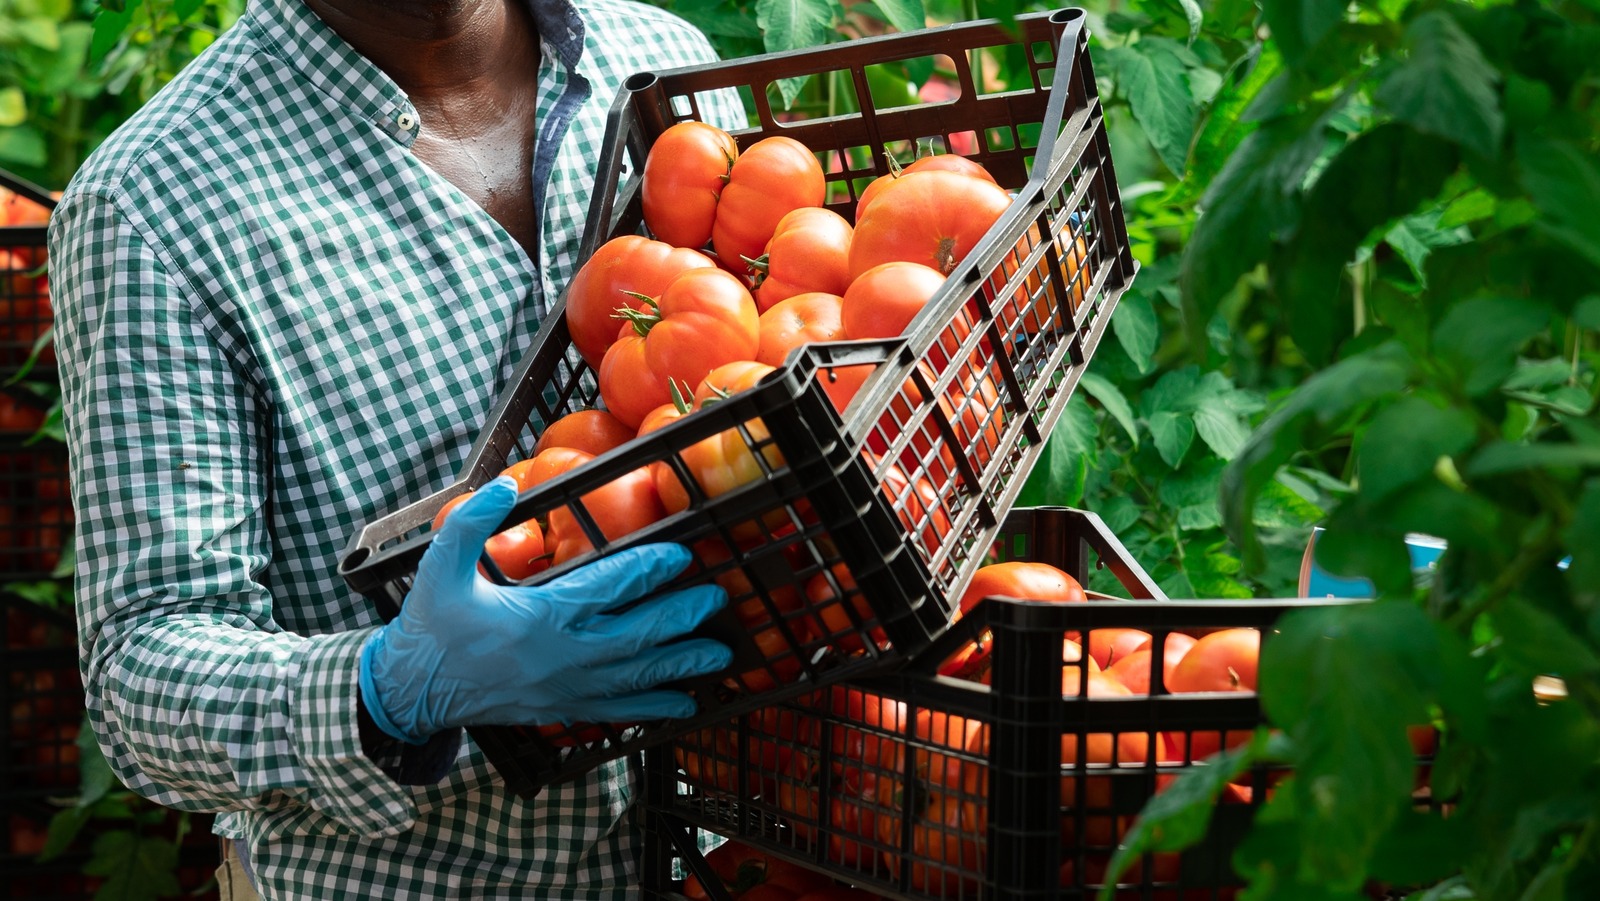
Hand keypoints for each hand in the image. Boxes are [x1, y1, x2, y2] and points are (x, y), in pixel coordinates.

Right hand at [358, 476, 730, 742]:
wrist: (411, 691)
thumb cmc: (431, 626)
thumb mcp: (439, 566)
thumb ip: (472, 522)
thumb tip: (504, 484)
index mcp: (537, 617)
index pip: (606, 588)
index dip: (648, 569)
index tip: (681, 554)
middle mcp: (561, 656)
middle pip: (637, 635)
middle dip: (681, 616)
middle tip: (718, 598)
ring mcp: (566, 689)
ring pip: (637, 678)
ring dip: (682, 665)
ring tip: (721, 654)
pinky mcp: (563, 711)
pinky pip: (619, 712)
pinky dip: (655, 708)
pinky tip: (685, 704)